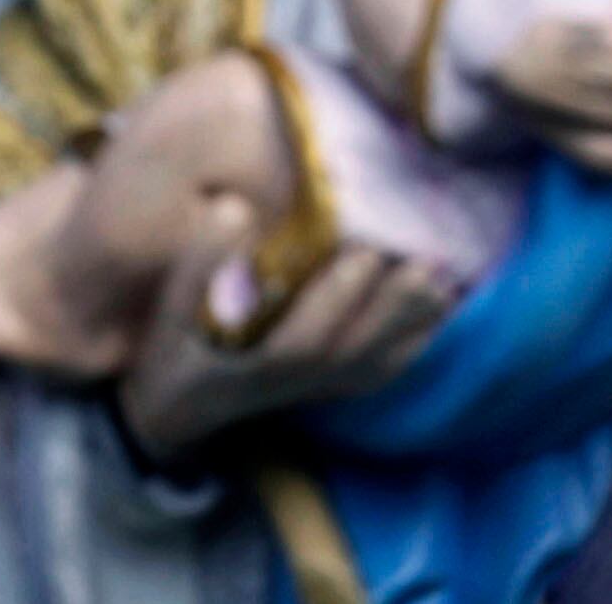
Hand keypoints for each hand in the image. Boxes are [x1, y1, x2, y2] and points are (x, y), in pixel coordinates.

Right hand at [113, 228, 450, 463]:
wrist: (180, 404)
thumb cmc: (175, 340)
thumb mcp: (171, 305)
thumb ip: (199, 263)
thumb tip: (234, 207)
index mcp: (249, 362)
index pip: (300, 342)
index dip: (336, 301)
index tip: (362, 251)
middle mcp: (291, 381)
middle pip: (350, 351)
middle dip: (389, 305)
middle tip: (422, 256)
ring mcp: (315, 388)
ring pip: (371, 361)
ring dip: (409, 320)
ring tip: (440, 276)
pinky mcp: (330, 388)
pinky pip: (379, 371)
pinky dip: (414, 342)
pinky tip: (437, 310)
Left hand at [495, 0, 611, 225]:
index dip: (560, 33)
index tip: (521, 13)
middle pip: (587, 81)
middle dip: (533, 63)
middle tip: (487, 43)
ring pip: (585, 117)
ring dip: (532, 96)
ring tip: (489, 70)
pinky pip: (598, 154)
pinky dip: (556, 136)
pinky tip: (521, 114)